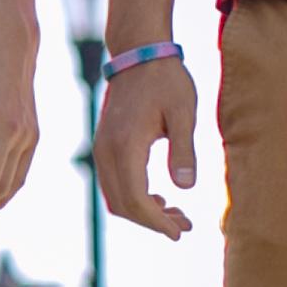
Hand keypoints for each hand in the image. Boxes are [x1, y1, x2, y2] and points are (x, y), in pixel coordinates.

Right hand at [95, 53, 200, 239]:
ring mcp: (101, 148)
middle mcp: (106, 151)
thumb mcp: (184, 114)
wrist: (138, 54)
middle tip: (184, 225)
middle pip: (122, 204)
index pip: (136, 199)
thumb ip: (184, 151)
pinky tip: (158, 195)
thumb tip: (185, 188)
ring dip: (142, 212)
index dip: (157, 222)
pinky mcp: (104, 145)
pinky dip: (133, 197)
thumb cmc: (166, 81)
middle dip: (152, 222)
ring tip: (175, 213)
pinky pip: (112, 183)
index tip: (181, 232)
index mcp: (126, 146)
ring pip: (114, 196)